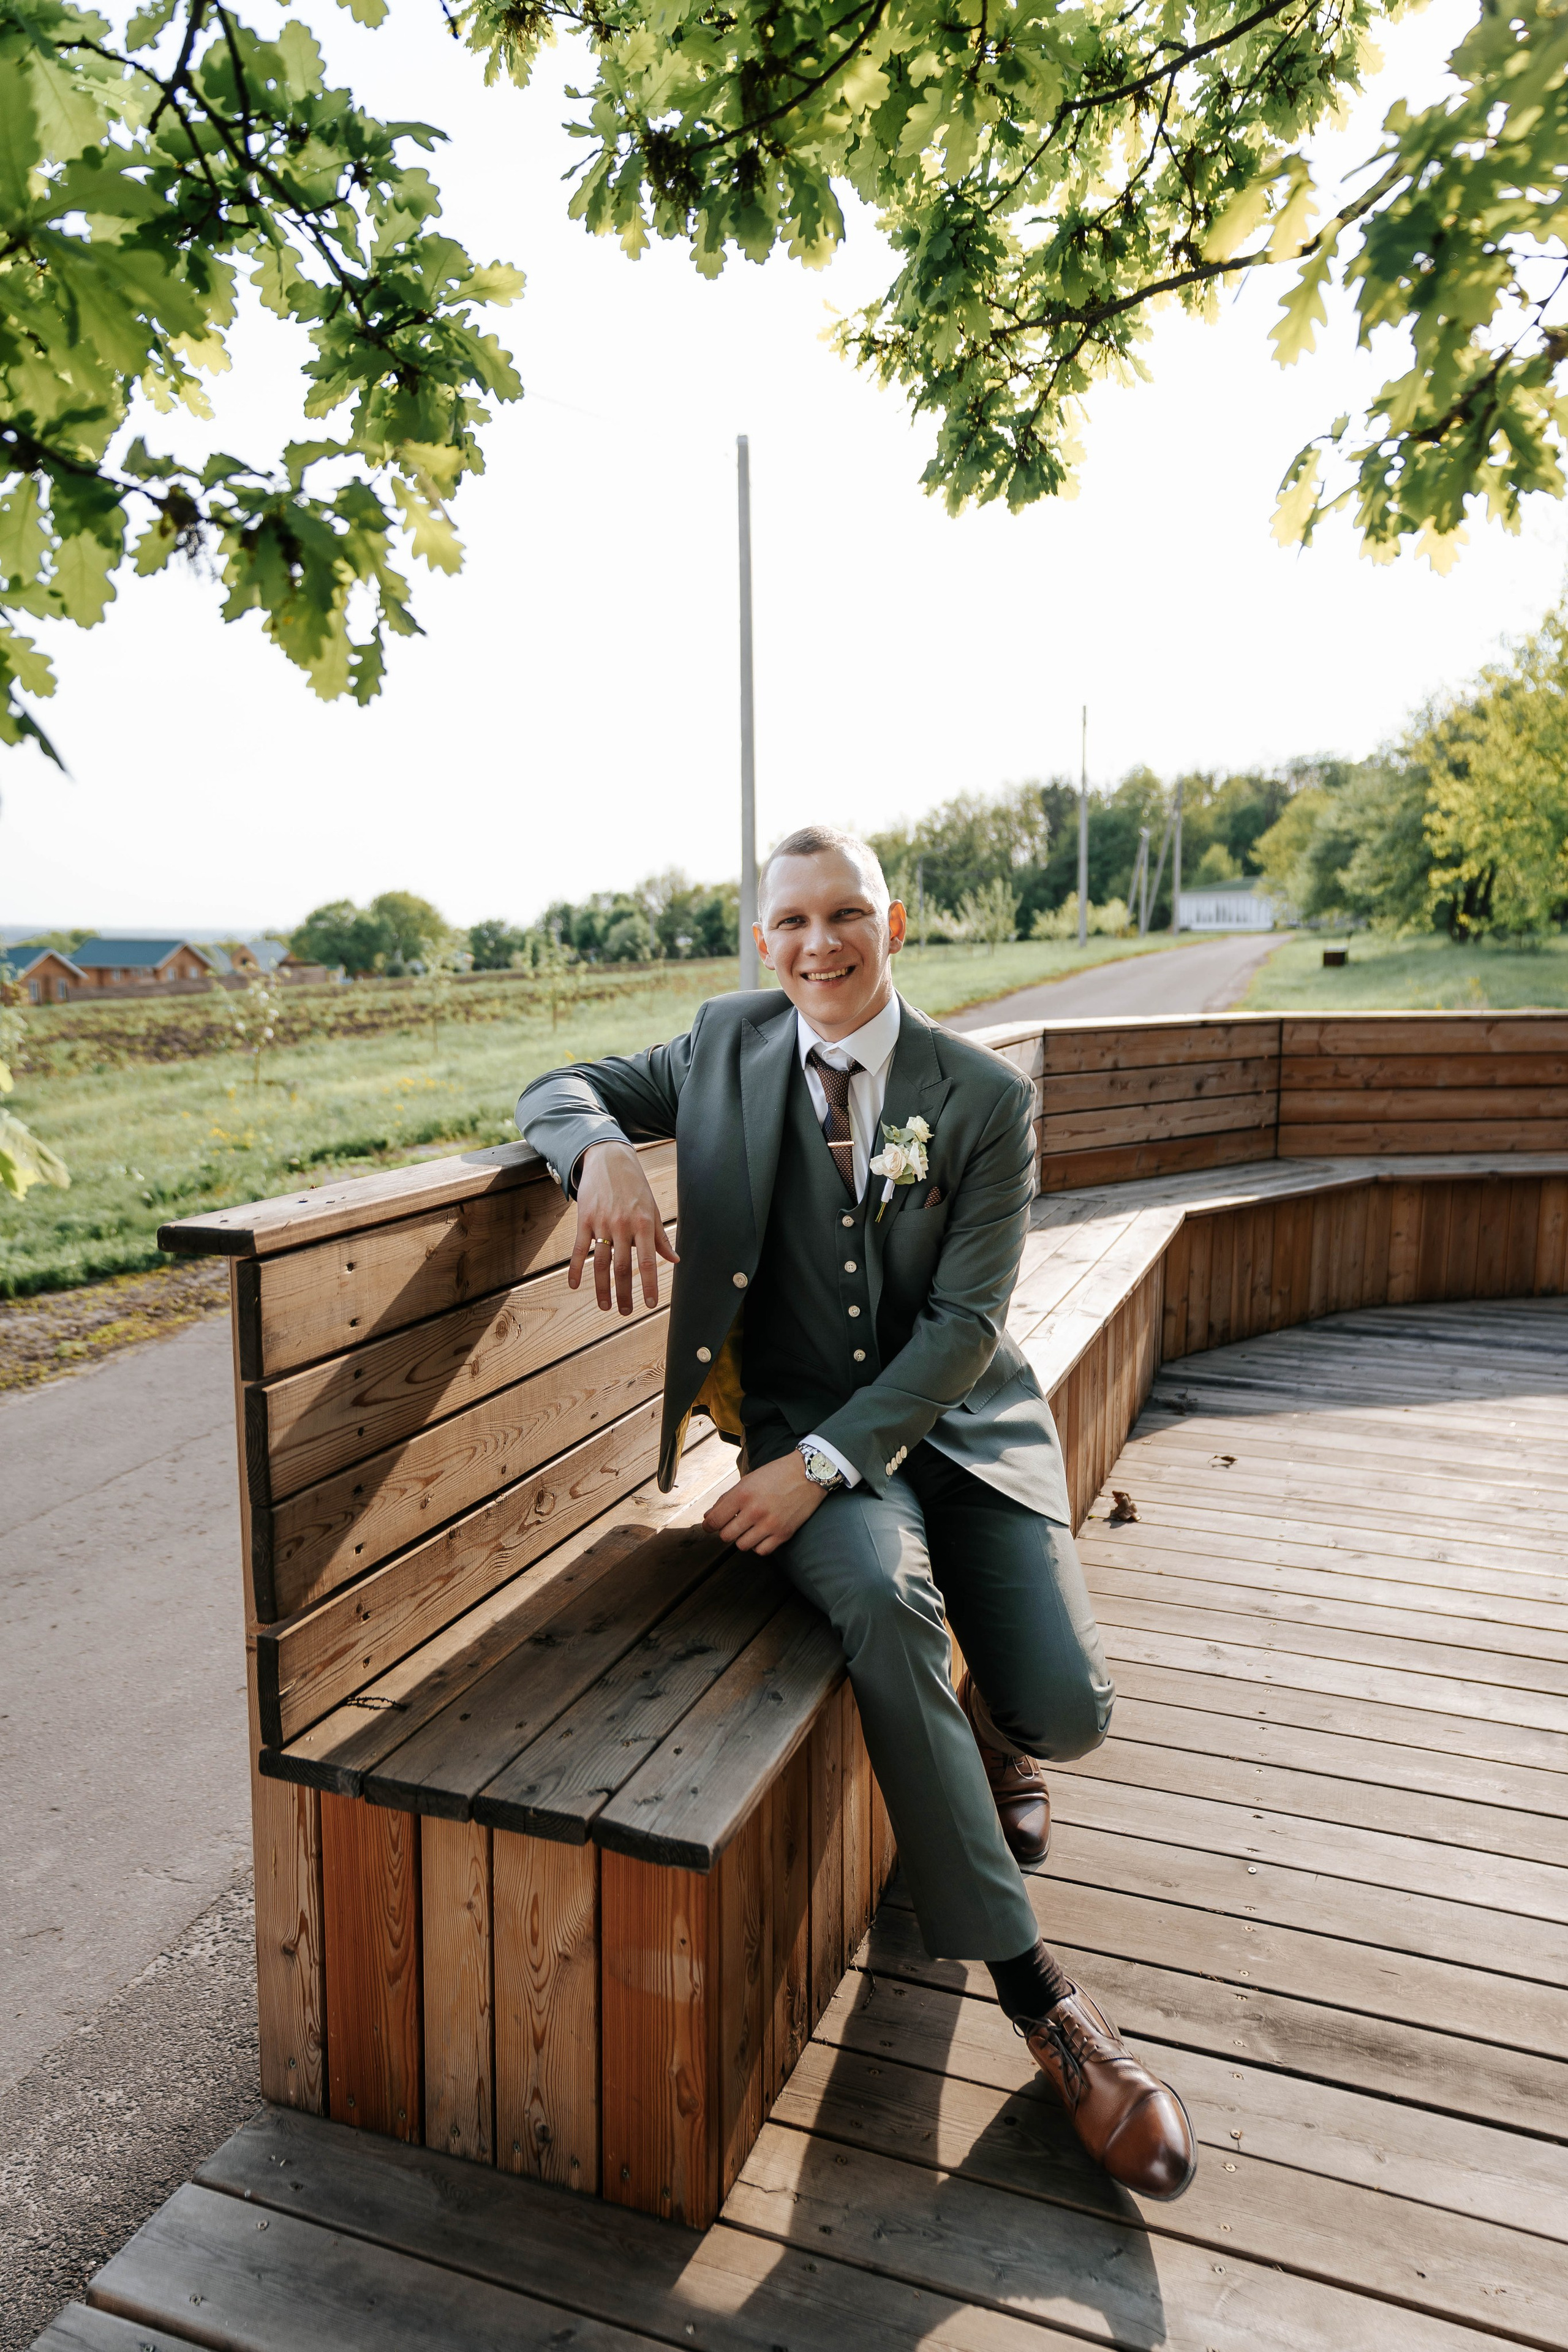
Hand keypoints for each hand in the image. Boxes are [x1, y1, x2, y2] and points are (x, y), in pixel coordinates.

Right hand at [569, 1140, 678, 1313]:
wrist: (609, 1159)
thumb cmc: (635, 1186)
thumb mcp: (652, 1209)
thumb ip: (660, 1237)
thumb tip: (674, 1260)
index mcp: (644, 1223)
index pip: (647, 1261)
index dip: (648, 1284)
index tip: (649, 1304)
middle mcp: (623, 1225)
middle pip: (622, 1267)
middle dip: (624, 1293)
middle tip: (626, 1312)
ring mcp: (601, 1223)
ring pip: (600, 1263)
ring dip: (602, 1288)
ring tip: (606, 1306)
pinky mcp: (584, 1219)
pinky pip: (578, 1249)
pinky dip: (575, 1268)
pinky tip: (574, 1285)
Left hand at [703, 1452, 826, 1554]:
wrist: (809, 1474)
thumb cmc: (776, 1474)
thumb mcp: (748, 1480)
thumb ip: (726, 1499)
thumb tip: (708, 1518)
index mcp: (743, 1494)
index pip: (714, 1520)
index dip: (708, 1526)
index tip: (710, 1526)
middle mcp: (755, 1511)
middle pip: (726, 1536)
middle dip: (726, 1531)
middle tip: (733, 1524)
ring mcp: (770, 1524)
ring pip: (742, 1546)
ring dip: (742, 1538)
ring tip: (749, 1528)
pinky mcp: (784, 1534)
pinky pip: (761, 1551)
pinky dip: (758, 1545)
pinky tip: (761, 1534)